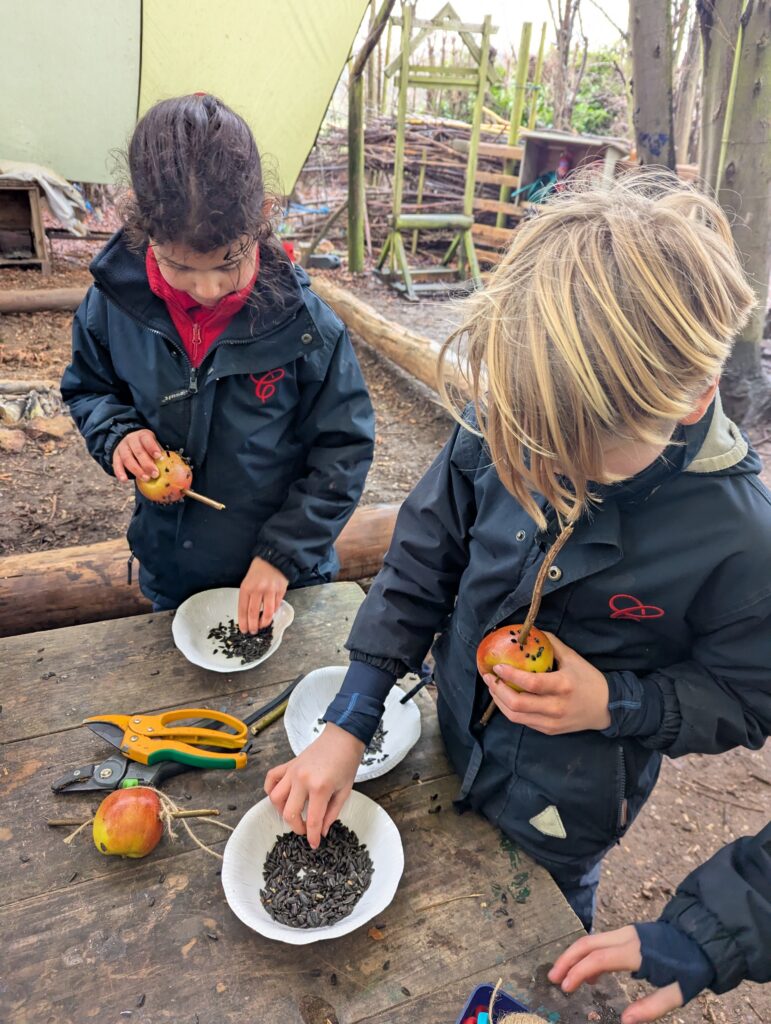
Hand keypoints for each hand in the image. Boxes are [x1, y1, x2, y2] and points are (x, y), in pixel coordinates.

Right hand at [113, 429, 162, 481]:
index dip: (152, 448)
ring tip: (145, 479)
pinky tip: (124, 480)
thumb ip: (159, 452)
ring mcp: (122, 448)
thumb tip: (169, 466)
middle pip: (138, 451)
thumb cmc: (146, 445)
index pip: (147, 440)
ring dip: (137, 470)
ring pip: (128, 459)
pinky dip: (120, 473)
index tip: (158, 457)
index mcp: (143, 435)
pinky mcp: (115, 455)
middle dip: (147, 464)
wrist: (127, 440)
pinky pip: (116, 464)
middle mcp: (131, 440)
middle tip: (155, 474)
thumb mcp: (153, 444)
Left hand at [238, 557, 288, 632]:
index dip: (243, 622)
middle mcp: (257, 589)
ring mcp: (270, 590)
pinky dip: (273, 612)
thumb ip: (248, 596)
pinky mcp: (280, 590)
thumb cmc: (258, 571)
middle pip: (253, 613)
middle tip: (253, 632)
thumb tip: (248, 614)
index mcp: (246, 587)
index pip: (243, 609)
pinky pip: (276, 606)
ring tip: (262, 626)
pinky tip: (270, 615)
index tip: (243, 630)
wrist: (274, 559)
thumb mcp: (247, 581)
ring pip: (267, 612)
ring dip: (264, 622)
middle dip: (253, 625)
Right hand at [264, 724, 364, 847]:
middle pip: (289, 813)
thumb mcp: (345, 791)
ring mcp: (292, 771)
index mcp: (320, 788)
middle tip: (306, 829)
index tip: (314, 844)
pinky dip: (271, 789)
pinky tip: (281, 796)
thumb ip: (332, 813)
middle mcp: (302, 780)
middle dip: (297, 827)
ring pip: (275, 798)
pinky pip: (271, 779)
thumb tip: (321, 831)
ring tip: (294, 813)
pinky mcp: (288, 764)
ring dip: (282, 811)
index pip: (312, 820)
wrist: (343, 737)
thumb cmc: (347, 763)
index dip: (312, 836)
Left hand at [482, 631, 610, 733]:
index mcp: (563, 686)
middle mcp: (556, 707)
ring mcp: (552, 721)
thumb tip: (527, 632)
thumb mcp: (573, 657)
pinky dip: (510, 709)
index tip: (497, 666)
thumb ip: (550, 644)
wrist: (608, 708)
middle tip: (488, 677)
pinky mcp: (549, 730)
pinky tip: (505, 698)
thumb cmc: (589, 679)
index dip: (510, 675)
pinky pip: (523, 721)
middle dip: (497, 690)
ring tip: (493, 687)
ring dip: (499, 701)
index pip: (530, 683)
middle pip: (517, 704)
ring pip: (516, 716)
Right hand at [549, 927, 683, 1023]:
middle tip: (553, 979)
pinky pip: (601, 942)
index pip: (598, 958)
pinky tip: (590, 976)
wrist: (702, 938)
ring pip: (591, 940)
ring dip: (574, 956)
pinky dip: (588, 955)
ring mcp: (626, 932)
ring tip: (564, 978)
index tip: (565, 988)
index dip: (578, 972)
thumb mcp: (677, 992)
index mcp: (636, 952)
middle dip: (567, 960)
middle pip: (587, 943)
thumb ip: (651, 1007)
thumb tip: (624, 1021)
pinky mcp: (628, 934)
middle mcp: (626, 937)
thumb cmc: (691, 967)